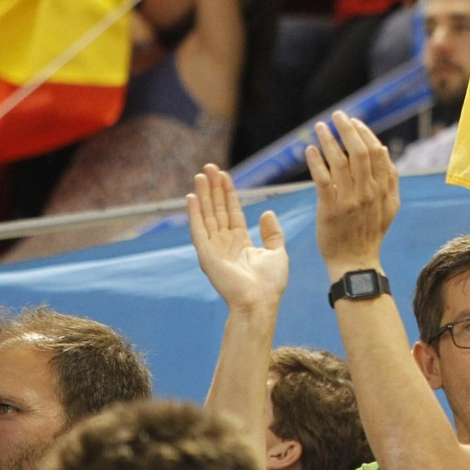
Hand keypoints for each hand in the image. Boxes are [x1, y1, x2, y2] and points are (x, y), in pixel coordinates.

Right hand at [187, 165, 288, 312]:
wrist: (260, 302)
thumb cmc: (270, 284)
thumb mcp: (277, 252)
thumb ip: (273, 233)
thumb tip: (267, 212)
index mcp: (241, 243)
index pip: (232, 212)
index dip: (228, 194)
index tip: (224, 175)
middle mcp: (225, 243)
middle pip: (218, 209)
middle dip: (214, 188)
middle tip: (210, 167)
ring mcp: (214, 248)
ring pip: (208, 215)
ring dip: (204, 195)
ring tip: (201, 175)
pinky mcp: (206, 255)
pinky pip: (198, 230)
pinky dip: (194, 214)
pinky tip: (192, 197)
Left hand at [307, 112, 400, 278]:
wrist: (355, 261)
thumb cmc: (370, 231)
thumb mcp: (390, 205)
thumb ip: (390, 178)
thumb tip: (382, 148)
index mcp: (384, 188)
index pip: (376, 152)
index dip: (364, 133)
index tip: (354, 121)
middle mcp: (369, 192)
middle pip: (359, 152)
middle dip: (348, 129)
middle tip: (337, 115)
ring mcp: (350, 201)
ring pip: (340, 162)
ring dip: (329, 141)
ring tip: (320, 127)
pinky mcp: (330, 210)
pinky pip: (323, 180)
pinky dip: (316, 162)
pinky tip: (309, 149)